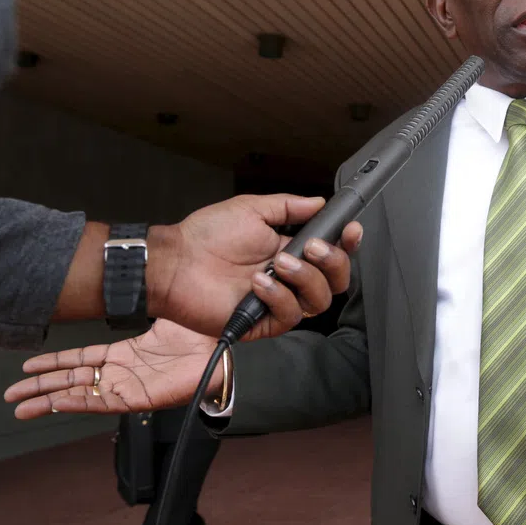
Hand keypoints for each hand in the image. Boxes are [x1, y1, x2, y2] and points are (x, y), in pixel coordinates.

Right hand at [4, 320, 217, 419]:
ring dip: (51, 400)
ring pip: (83, 395)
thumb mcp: (161, 317)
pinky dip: (81, 403)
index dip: (54, 363)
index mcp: (126, 355)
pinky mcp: (143, 399)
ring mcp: (131, 386)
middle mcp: (124, 373)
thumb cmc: (199, 332)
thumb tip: (122, 286)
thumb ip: (139, 308)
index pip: (81, 361)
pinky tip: (59, 404)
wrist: (225, 342)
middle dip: (41, 388)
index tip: (27, 366)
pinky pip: (106, 403)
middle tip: (12, 396)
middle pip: (73, 381)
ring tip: (23, 407)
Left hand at [146, 194, 362, 341]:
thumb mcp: (251, 209)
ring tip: (277, 263)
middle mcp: (290, 278)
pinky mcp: (264, 322)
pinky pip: (291, 315)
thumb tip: (318, 201)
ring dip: (304, 278)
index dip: (348, 244)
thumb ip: (288, 206)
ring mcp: (279, 301)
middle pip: (337, 280)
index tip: (351, 230)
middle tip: (311, 247)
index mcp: (291, 251)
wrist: (175, 263)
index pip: (332, 253)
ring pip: (319, 301)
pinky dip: (278, 296)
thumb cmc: (205, 236)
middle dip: (333, 261)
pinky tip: (258, 282)